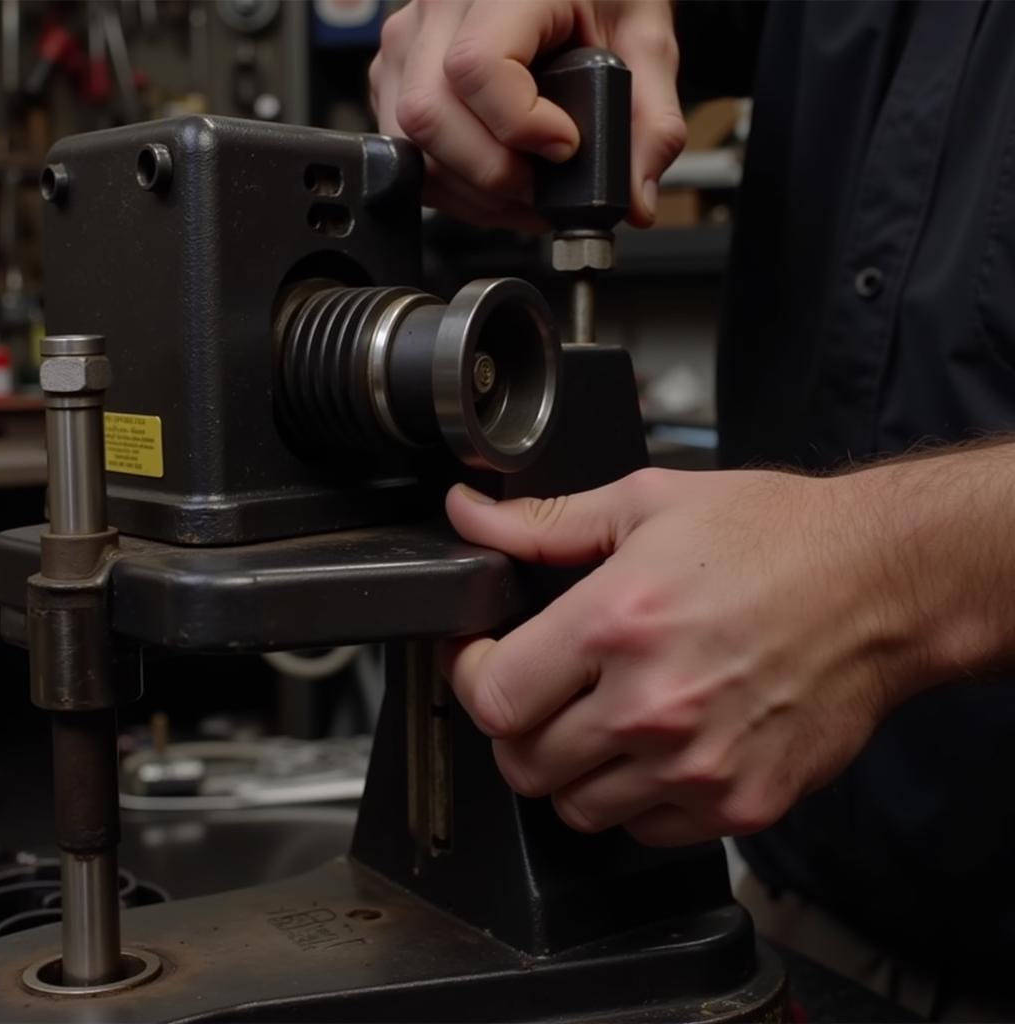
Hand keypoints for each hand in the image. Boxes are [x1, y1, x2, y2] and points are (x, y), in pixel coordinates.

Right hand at [370, 0, 684, 229]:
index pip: (478, 65)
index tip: (565, 146)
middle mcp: (440, 5)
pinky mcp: (396, 75)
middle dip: (492, 174)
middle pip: (430, 114)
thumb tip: (635, 201)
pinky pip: (407, 151)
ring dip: (470, 190)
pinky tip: (494, 180)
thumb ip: (652, 122)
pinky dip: (451, 185)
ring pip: (412, 142)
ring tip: (525, 191)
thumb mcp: (646, 41)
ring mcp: (409, 41)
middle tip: (543, 187)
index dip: (520, 127)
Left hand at [441, 468, 926, 846]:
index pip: (492, 695)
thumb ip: (544, 523)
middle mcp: (651, 705)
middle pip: (524, 763)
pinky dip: (632, 797)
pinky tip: (654, 747)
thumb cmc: (775, 537)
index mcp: (616, 623)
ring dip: (571, 767)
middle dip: (517, 724)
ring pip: (576, 808)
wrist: (882, 581)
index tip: (484, 658)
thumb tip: (468, 515)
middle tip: (541, 689)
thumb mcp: (647, 505)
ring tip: (599, 717)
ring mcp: (698, 766)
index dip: (472, 674)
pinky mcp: (740, 803)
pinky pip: (645, 829)